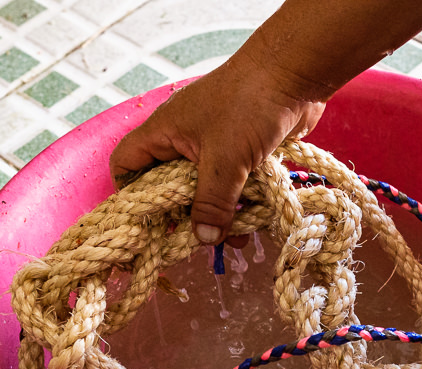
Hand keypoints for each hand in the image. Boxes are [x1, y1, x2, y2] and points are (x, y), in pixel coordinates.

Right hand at [109, 56, 324, 245]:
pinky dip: (239, 202)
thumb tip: (204, 239)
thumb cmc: (250, 105)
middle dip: (182, 214)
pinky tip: (253, 222)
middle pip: (168, 184)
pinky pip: (233, 183)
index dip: (130, 193)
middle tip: (196, 241)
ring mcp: (214, 143)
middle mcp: (184, 138)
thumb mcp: (225, 160)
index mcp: (164, 132)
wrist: (295, 73)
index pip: (126, 163)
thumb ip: (212, 202)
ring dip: (217, 213)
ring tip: (232, 240)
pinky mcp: (242, 149)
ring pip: (205, 187)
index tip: (149, 223)